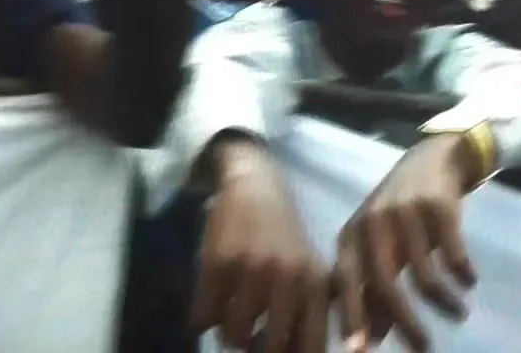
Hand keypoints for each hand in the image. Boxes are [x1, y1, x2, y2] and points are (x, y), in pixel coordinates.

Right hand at [191, 136, 329, 352]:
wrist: (255, 184)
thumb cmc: (285, 235)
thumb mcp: (311, 268)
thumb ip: (313, 310)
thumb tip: (304, 352)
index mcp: (316, 284)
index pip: (312, 345)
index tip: (281, 352)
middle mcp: (288, 279)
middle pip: (271, 349)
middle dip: (256, 351)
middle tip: (250, 342)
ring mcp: (252, 271)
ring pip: (233, 337)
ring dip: (229, 336)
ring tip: (230, 320)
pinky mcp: (218, 263)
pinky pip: (205, 317)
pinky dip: (204, 319)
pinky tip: (212, 303)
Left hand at [335, 134, 478, 352]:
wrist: (431, 159)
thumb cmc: (397, 213)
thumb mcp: (378, 247)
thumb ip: (370, 290)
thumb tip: (370, 340)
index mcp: (352, 235)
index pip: (346, 282)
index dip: (352, 317)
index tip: (361, 352)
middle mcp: (373, 223)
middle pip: (385, 283)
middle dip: (406, 322)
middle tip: (424, 348)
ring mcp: (405, 213)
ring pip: (424, 275)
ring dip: (444, 302)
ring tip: (458, 313)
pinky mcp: (438, 207)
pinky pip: (453, 255)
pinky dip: (463, 275)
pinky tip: (469, 282)